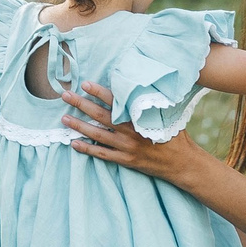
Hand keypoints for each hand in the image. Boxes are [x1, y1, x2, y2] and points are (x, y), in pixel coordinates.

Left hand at [55, 81, 186, 176]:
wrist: (182, 163)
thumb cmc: (175, 135)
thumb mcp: (167, 115)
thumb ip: (152, 102)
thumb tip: (144, 83)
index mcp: (139, 117)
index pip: (115, 101)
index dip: (99, 92)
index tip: (85, 84)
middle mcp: (130, 132)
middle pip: (100, 116)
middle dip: (81, 105)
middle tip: (65, 96)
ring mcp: (126, 148)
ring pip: (97, 135)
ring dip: (79, 126)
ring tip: (64, 118)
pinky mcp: (125, 160)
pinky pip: (102, 154)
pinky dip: (87, 149)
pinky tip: (74, 143)